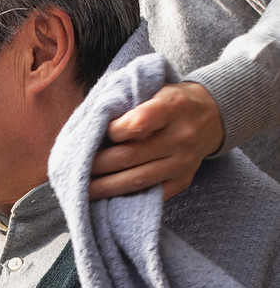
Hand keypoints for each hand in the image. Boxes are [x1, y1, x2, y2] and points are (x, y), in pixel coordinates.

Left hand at [88, 82, 223, 201]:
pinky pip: (152, 194)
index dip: (113, 131)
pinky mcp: (183, 180)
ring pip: (138, 179)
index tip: (99, 132)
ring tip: (83, 189)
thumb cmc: (170, 100)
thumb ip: (128, 102)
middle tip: (75, 168)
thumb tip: (90, 123)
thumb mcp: (154, 88)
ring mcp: (183, 161)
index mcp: (172, 106)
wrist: (212, 115)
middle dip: (97, 165)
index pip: (139, 123)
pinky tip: (107, 199)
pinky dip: (127, 198)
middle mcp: (181, 135)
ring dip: (106, 187)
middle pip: (130, 156)